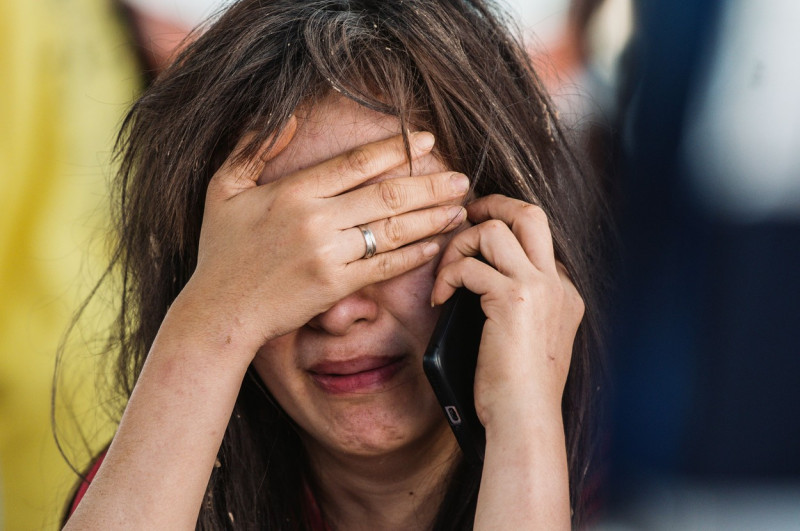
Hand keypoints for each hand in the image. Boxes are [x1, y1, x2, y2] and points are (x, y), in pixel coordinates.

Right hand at [177, 122, 468, 355]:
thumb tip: (286, 115)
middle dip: (430, 185)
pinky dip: (414, 255)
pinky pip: (385, 268)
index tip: (425, 140)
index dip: (396, 149)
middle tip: (461, 179)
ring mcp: (329, 256)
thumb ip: (252, 147)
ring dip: (432, 218)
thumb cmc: (221, 250)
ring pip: (393, 231)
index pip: (356, 163)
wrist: (221, 311)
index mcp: (292, 192)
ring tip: (460, 209)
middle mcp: (315, 221)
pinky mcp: (337, 288)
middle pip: (386, 196)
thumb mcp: (223, 189)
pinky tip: (437, 244)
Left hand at [431, 194, 583, 428]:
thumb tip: (476, 283)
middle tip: (463, 217)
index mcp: (564, 293)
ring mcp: (540, 287)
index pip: (537, 241)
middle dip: (493, 204)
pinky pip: (470, 265)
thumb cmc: (516, 389)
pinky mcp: (514, 298)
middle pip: (531, 213)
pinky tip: (438, 299)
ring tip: (445, 273)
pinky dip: (447, 275)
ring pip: (497, 228)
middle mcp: (558, 283)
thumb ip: (515, 306)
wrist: (525, 419)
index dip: (502, 236)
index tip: (472, 247)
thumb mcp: (527, 339)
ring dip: (461, 243)